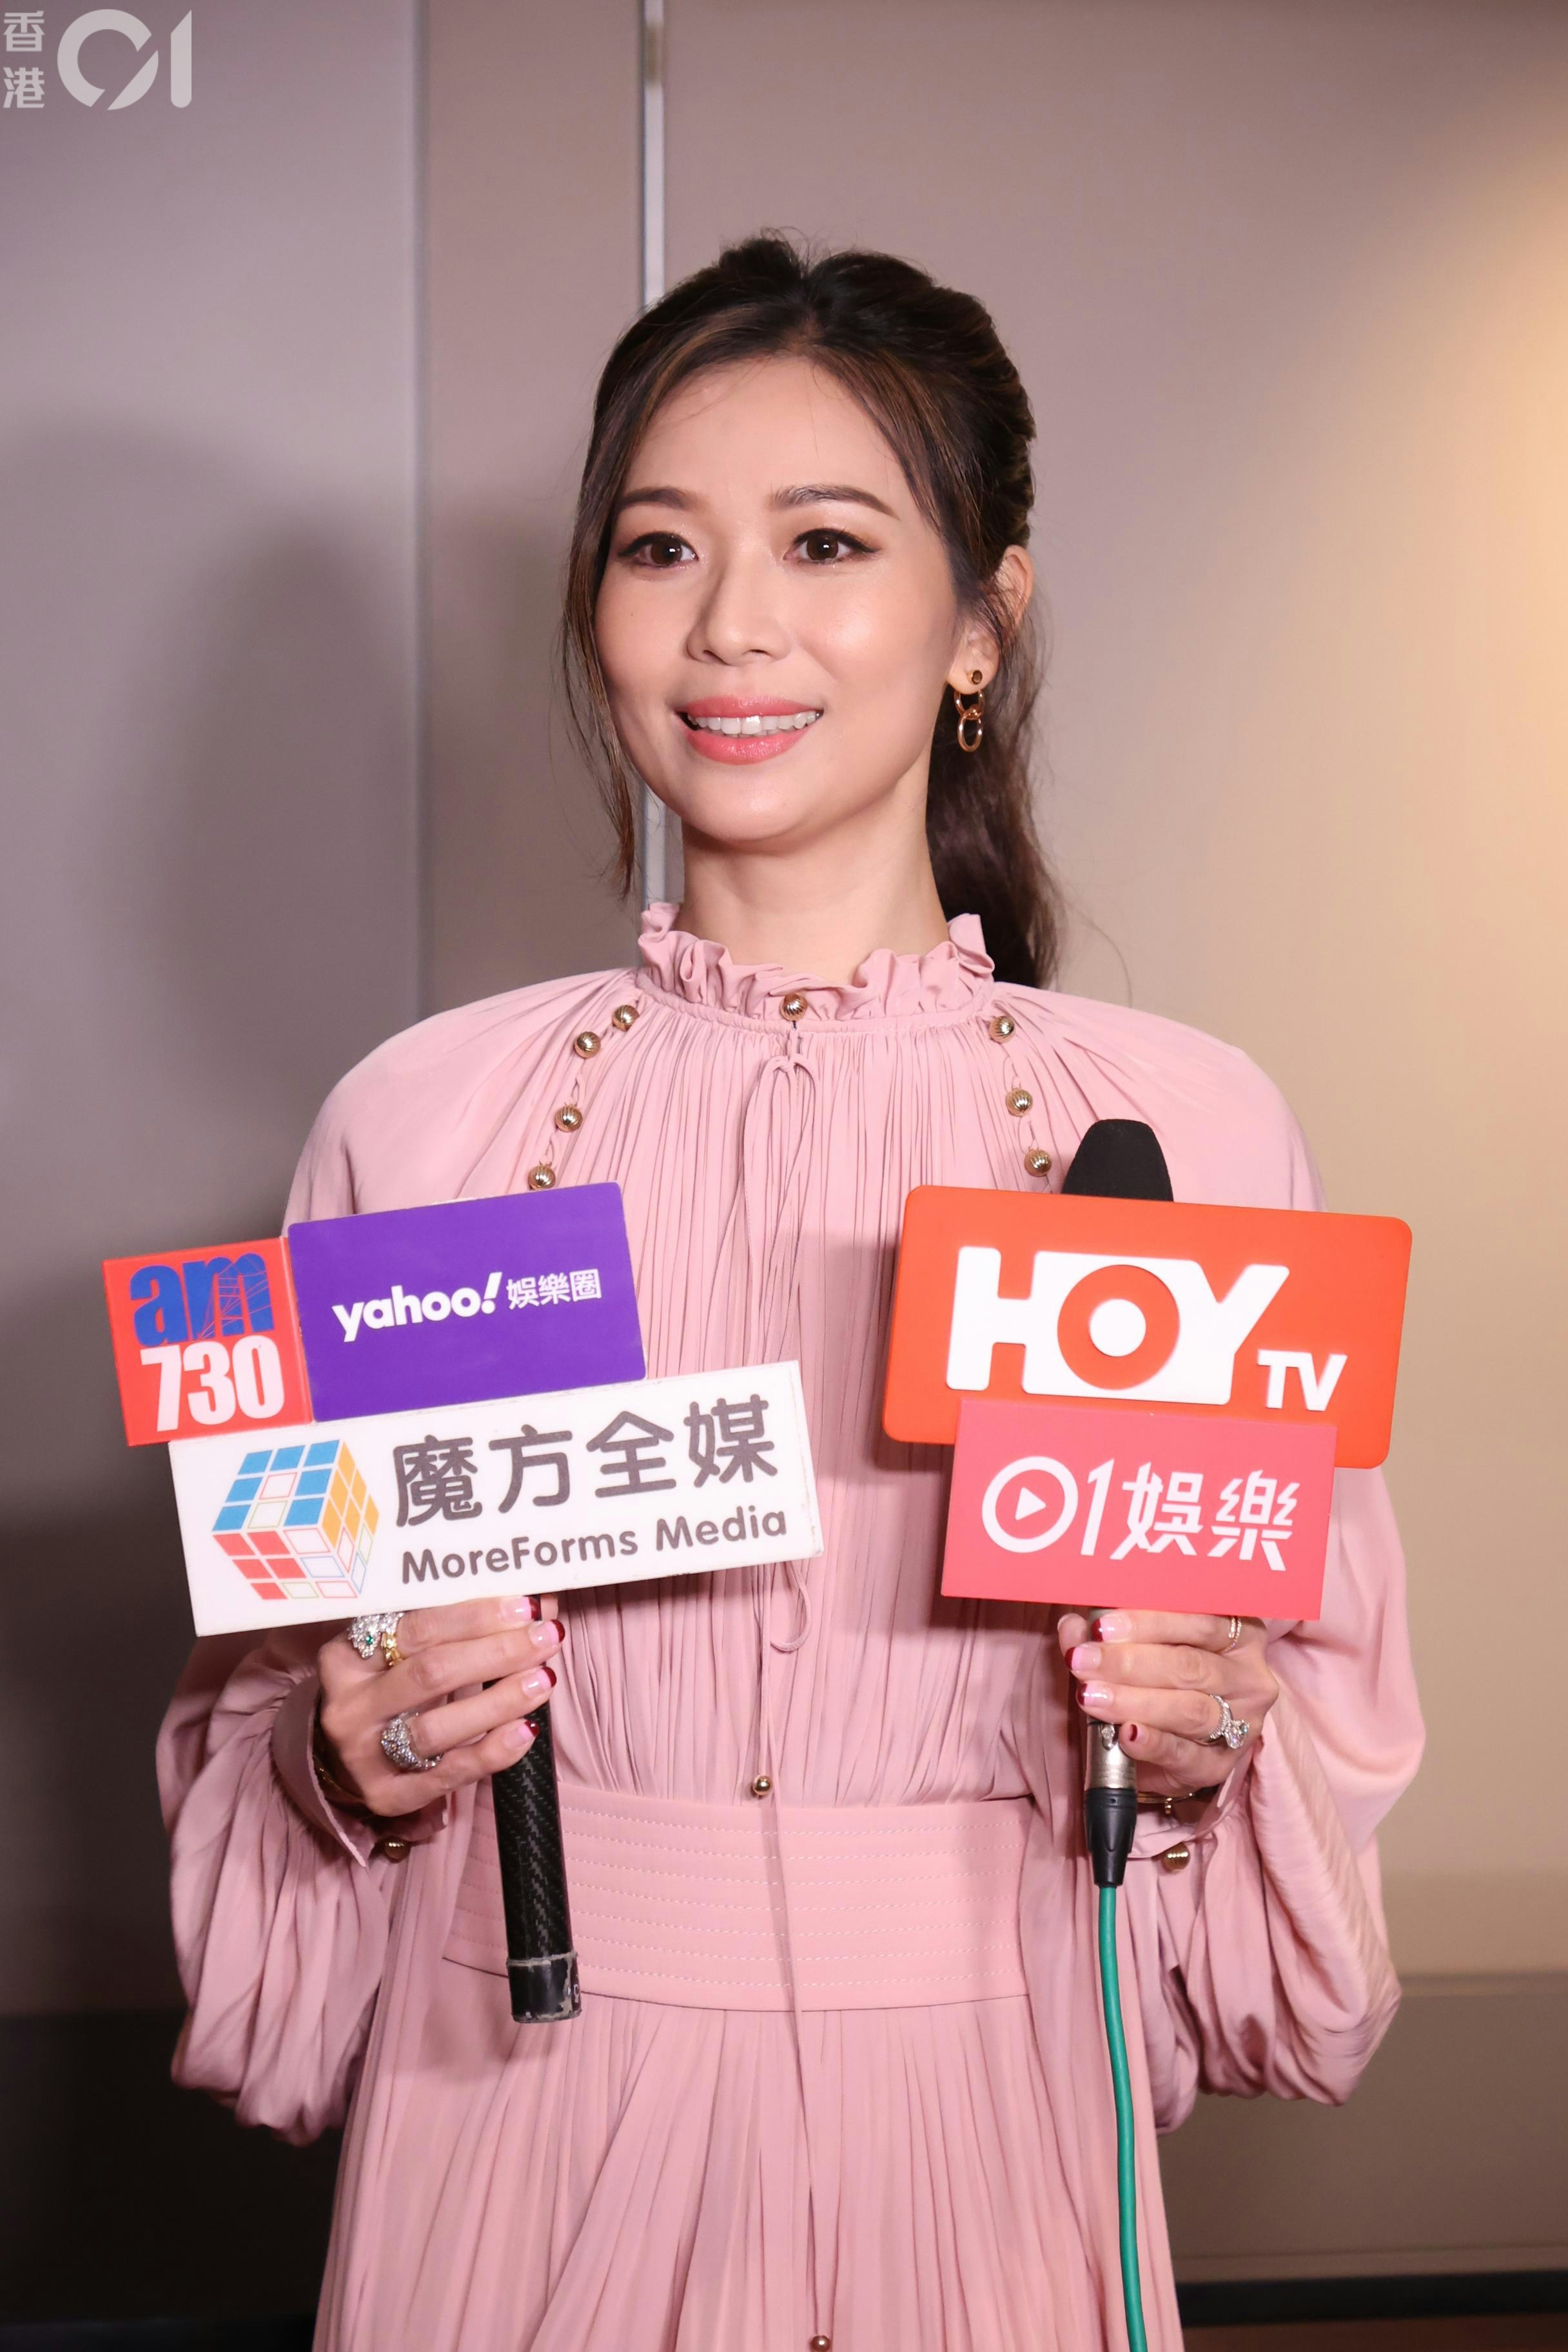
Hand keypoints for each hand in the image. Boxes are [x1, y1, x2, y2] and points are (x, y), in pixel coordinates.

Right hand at [316, 1593, 563, 1818]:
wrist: (341, 1757)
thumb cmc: (385, 1687)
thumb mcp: (401, 1651)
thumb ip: (456, 1628)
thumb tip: (534, 1604)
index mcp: (346, 1656)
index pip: (417, 1628)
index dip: (476, 1616)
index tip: (525, 1607)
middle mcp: (349, 1706)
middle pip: (431, 1674)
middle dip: (497, 1653)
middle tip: (546, 1637)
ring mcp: (363, 1756)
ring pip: (438, 1728)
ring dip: (500, 1701)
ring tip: (543, 1679)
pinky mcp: (385, 1795)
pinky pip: (447, 1775)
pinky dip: (491, 1753)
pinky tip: (526, 1730)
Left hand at [1056, 1608, 1276, 1798]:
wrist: (1174, 1742)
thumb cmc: (1160, 1678)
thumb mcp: (1139, 1646)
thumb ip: (1106, 1635)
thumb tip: (1073, 1626)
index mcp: (1238, 1633)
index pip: (1199, 1620)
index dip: (1148, 1622)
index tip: (1101, 1626)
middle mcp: (1248, 1676)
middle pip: (1190, 1665)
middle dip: (1129, 1662)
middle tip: (1084, 1660)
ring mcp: (1241, 1724)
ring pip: (1189, 1709)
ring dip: (1134, 1701)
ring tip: (1091, 1695)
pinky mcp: (1220, 1765)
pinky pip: (1186, 1753)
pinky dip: (1153, 1743)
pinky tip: (1126, 1734)